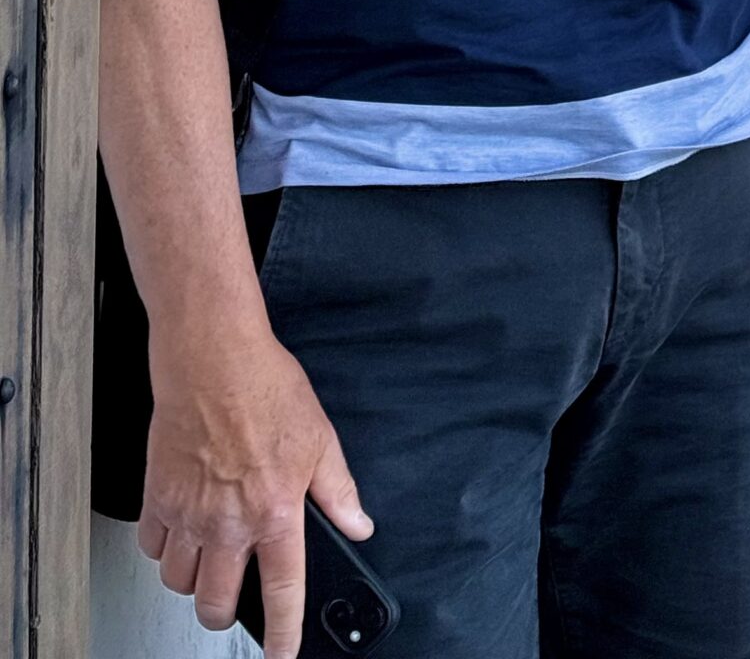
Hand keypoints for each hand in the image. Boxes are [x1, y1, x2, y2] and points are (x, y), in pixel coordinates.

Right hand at [140, 319, 371, 657]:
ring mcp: (188, 514)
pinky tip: (183, 530)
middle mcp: (227, 522)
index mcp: (274, 511)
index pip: (282, 591)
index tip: (282, 655)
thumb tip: (357, 523)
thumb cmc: (264, 388)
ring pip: (181, 583)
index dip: (283, 634)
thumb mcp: (319, 438)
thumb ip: (338, 490)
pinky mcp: (157, 498)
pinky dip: (166, 550)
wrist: (212, 358)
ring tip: (211, 558)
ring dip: (195, 580)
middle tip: (236, 598)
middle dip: (226, 613)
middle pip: (216, 604)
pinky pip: (154, 550)